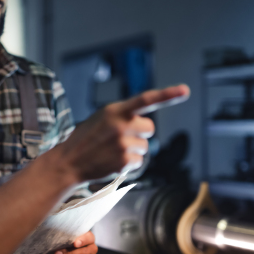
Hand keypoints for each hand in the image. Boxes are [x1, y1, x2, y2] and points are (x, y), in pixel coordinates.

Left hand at [43, 231, 97, 253]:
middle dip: (68, 253)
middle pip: (83, 251)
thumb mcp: (68, 239)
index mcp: (89, 238)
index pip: (89, 238)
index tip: (75, 243)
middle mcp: (93, 248)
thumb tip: (48, 245)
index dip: (82, 240)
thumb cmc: (69, 243)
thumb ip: (62, 240)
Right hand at [54, 84, 189, 182]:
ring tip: (112, 151)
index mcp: (115, 110)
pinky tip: (112, 161)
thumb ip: (122, 116)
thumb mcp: (101, 118)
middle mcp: (121, 125)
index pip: (146, 99)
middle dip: (141, 134)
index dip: (167, 95)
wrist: (68, 162)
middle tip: (121, 138)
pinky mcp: (124, 161)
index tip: (185, 90)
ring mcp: (123, 143)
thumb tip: (146, 125)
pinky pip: (138, 161)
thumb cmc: (85, 139)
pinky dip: (128, 163)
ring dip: (133, 150)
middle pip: (149, 128)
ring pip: (145, 147)